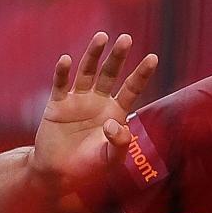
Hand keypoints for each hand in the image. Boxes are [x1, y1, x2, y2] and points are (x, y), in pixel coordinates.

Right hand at [31, 32, 157, 189]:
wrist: (60, 175)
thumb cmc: (90, 168)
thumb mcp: (111, 158)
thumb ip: (120, 142)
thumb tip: (114, 123)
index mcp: (116, 112)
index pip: (132, 88)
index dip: (142, 73)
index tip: (154, 57)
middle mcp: (98, 101)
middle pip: (110, 74)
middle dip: (118, 56)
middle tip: (126, 38)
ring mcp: (77, 101)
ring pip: (87, 72)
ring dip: (93, 54)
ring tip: (102, 37)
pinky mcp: (57, 105)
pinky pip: (60, 85)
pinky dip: (63, 72)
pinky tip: (67, 60)